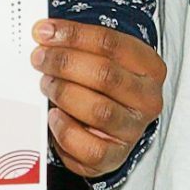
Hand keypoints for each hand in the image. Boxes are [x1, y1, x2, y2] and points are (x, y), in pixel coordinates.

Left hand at [29, 18, 164, 179]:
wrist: (107, 125)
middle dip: (65, 63)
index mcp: (149, 67)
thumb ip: (77, 45)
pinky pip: (90, 149)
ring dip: (64, 94)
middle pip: (105, 75)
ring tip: (47, 85)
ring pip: (99, 111)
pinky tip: (54, 117)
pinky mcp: (115, 157)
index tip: (43, 32)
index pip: (110, 43)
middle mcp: (148, 100)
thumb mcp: (98, 58)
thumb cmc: (100, 83)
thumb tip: (43, 33)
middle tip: (39, 59)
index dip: (73, 35)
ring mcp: (133, 131)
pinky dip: (66, 132)